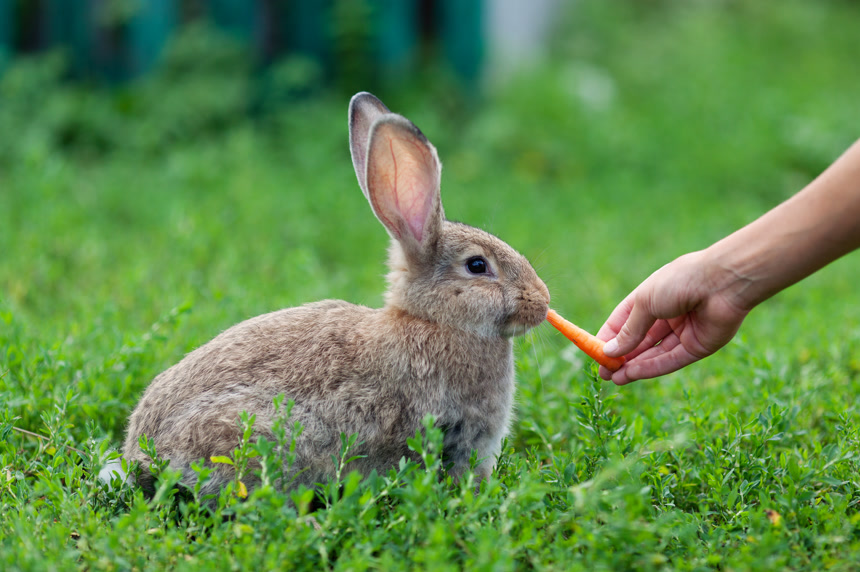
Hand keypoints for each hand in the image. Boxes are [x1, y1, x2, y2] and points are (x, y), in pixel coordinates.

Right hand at [596, 251, 749, 384]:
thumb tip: (609, 351)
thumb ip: (629, 330)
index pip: (625, 321)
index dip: (610, 337)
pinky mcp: (698, 346)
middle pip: (639, 340)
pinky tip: (633, 374)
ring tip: (614, 378)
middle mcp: (667, 314)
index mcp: (652, 297)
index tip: (595, 352)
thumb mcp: (645, 303)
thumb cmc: (681, 281)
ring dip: (633, 366)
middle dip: (621, 356)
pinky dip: (651, 367)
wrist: (724, 282)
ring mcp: (683, 331)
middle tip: (603, 372)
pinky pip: (671, 360)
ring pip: (653, 353)